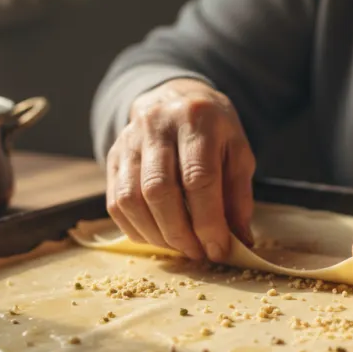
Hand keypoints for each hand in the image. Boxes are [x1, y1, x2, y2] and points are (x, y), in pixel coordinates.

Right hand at [106, 78, 255, 261]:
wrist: (176, 98)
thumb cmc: (214, 130)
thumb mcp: (238, 152)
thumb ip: (239, 195)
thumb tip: (239, 241)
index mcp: (198, 120)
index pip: (199, 179)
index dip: (208, 222)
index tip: (218, 249)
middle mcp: (157, 126)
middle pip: (159, 190)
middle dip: (180, 233)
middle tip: (198, 253)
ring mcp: (129, 140)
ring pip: (131, 199)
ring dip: (157, 235)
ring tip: (179, 248)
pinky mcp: (112, 157)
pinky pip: (116, 202)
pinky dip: (136, 229)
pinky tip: (158, 237)